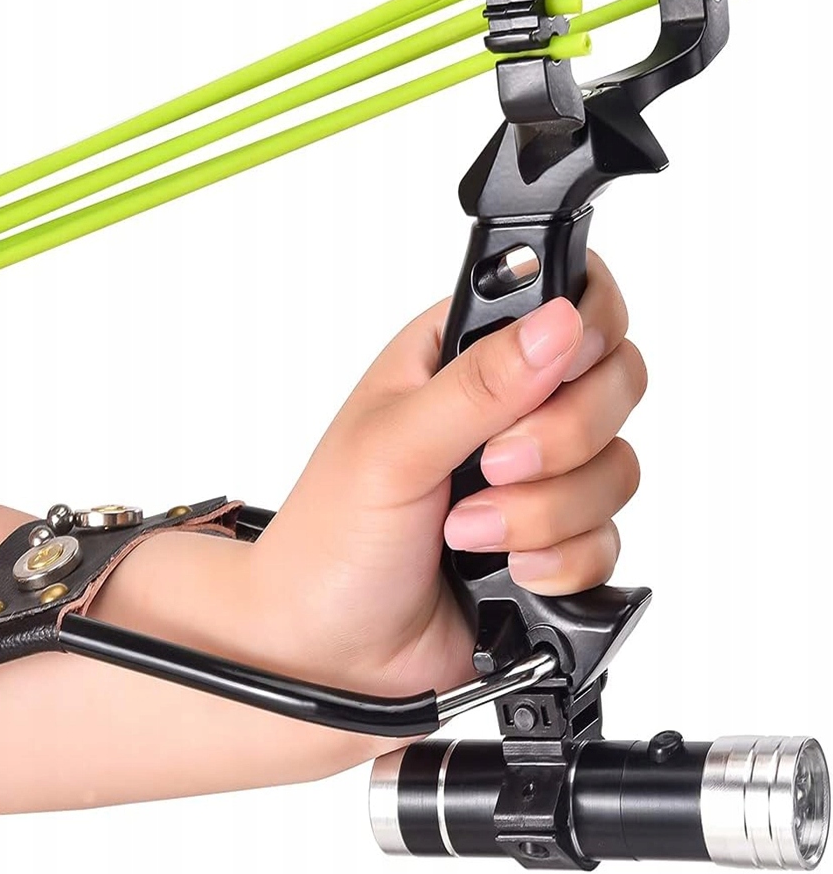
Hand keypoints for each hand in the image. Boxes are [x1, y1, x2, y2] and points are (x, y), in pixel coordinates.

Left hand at [253, 251, 646, 701]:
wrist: (330, 650)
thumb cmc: (331, 538)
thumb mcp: (392, 446)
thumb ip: (478, 385)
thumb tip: (559, 323)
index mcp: (460, 356)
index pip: (567, 298)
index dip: (588, 326)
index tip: (559, 372)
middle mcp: (509, 407)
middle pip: (613, 382)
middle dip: (561, 438)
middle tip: (490, 468)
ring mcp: (538, 476)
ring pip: (617, 467)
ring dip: (545, 512)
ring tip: (467, 532)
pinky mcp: (556, 539)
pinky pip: (609, 539)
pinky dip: (560, 561)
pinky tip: (504, 574)